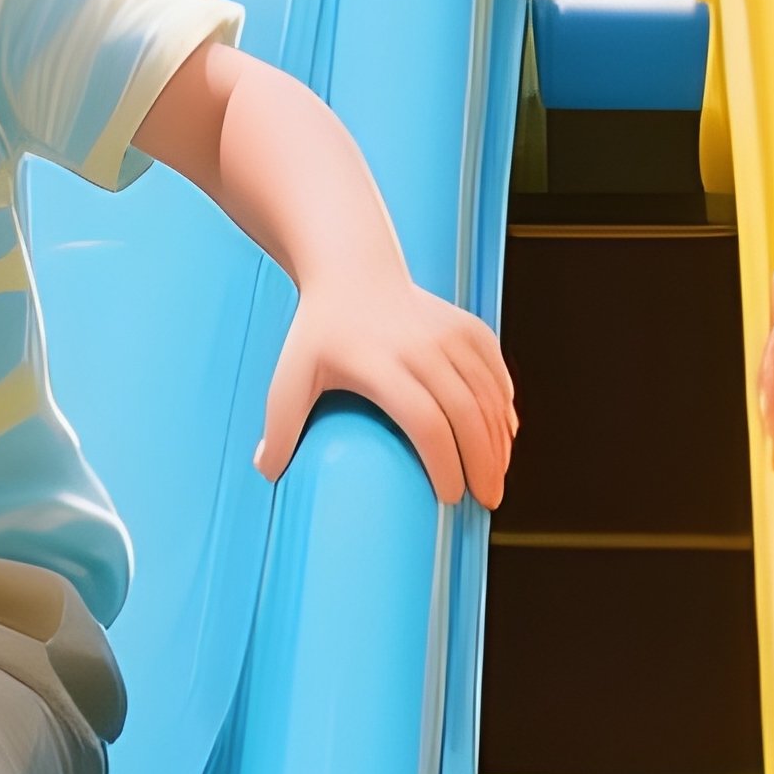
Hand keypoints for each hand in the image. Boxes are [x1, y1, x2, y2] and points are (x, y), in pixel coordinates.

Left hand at [252, 273, 518, 505]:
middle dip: (483, 463)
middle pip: (466, 413)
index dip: (444, 463)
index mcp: (378, 361)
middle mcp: (421, 345)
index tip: (448, 498)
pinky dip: (504, 409)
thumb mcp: (289, 377)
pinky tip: (503, 438)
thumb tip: (269, 474)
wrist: (352, 272)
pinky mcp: (469, 327)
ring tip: (495, 479)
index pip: (424, 420)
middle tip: (486, 502)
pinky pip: (497, 375)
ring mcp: (450, 333)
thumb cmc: (319, 333)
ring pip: (489, 395)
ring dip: (499, 442)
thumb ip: (279, 427)